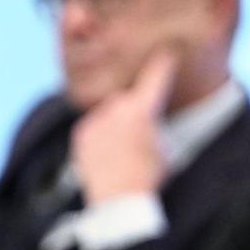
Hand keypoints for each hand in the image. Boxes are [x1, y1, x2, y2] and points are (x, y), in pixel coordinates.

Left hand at [72, 48, 177, 204]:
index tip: (167, 50)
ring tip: (125, 151)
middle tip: (142, 133)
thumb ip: (156, 124)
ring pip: (111, 112)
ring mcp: (96, 120)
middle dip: (136, 108)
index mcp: (142, 109)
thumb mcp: (165, 146)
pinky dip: (103, 135)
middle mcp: (116, 107)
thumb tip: (150, 117)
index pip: (156, 76)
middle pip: (129, 97)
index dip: (164, 62)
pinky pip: (95, 126)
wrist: (117, 200)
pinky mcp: (81, 133)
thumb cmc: (149, 176)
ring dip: (118, 123)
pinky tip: (111, 155)